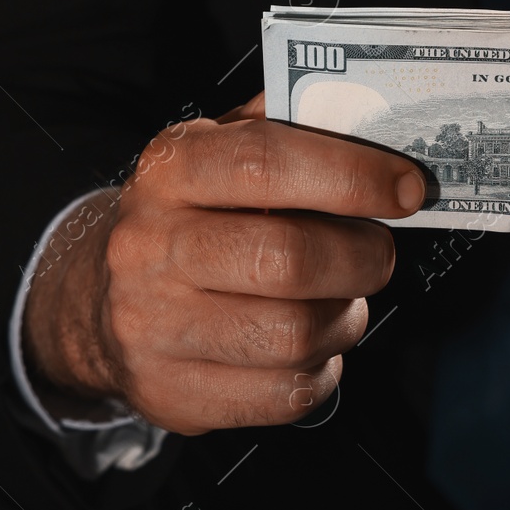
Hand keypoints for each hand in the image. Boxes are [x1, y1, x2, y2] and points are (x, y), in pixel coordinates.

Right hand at [22, 93, 426, 433]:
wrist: (102, 299)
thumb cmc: (193, 216)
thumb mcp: (220, 152)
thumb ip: (289, 127)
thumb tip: (374, 116)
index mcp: (169, 171)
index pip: (267, 160)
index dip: (352, 174)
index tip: (406, 187)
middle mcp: (150, 247)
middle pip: (289, 259)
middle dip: (362, 257)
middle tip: (378, 252)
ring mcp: (153, 328)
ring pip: (296, 335)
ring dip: (346, 317)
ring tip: (342, 300)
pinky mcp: (174, 393)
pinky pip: (287, 393)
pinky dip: (322, 368)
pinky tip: (311, 346)